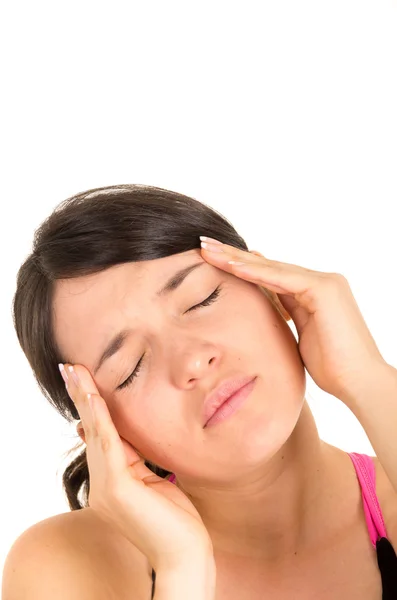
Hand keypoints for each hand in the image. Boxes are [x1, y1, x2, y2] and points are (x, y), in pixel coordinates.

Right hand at [60, 363, 213, 570]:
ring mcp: (105, 489)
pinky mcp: (116, 489)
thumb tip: (129, 435)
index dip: (90, 408)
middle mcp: (101, 485)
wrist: (186, 556)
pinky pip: (108, 446)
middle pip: (91, 431)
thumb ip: (140, 458)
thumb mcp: (156, 480)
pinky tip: (95, 398)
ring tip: (76, 373)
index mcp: (110, 483)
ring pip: (95, 434)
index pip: (99, 438)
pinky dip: (101, 419)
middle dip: (81, 397)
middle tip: (70, 368)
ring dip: (86, 399)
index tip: (82, 382)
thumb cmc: (178, 521)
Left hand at [199, 236, 387, 404]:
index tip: (215, 261)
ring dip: (237, 259)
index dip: (242, 267)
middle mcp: (320, 281)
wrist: (358, 382)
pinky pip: (281, 278)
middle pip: (268, 266)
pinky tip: (231, 265)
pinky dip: (255, 272)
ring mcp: (324, 281)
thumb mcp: (300, 336)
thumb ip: (287, 316)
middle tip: (204, 246)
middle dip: (234, 256)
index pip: (271, 275)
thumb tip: (266, 308)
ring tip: (208, 250)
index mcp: (314, 292)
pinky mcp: (323, 288)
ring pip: (271, 268)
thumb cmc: (332, 368)